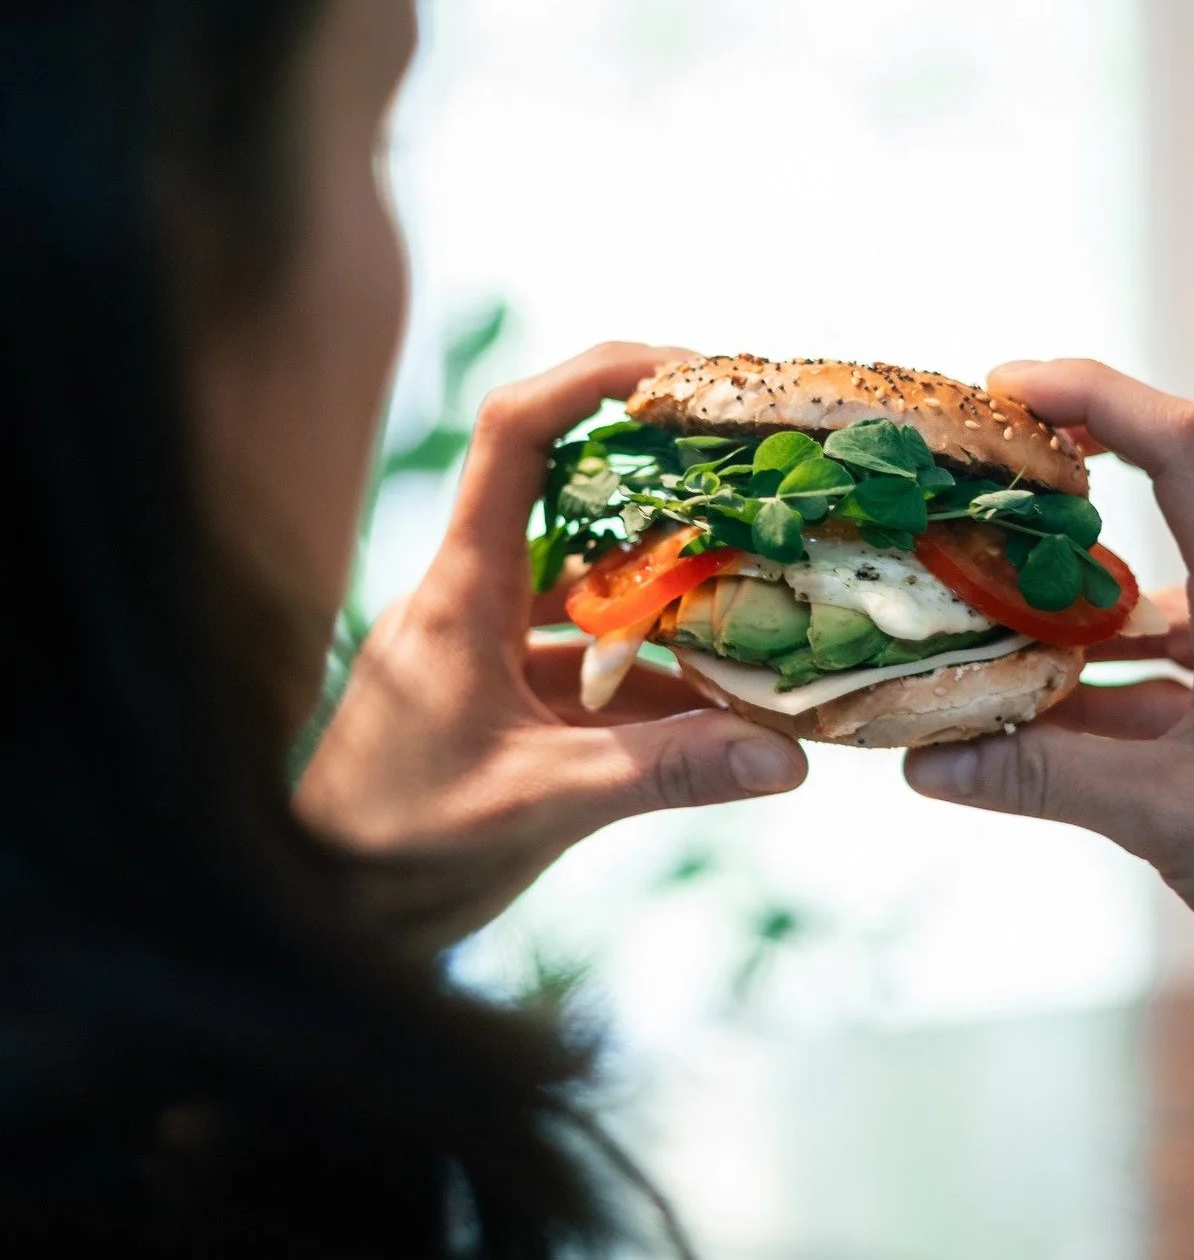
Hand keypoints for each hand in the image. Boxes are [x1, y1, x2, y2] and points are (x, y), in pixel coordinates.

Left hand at [294, 342, 806, 952]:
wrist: (323, 909)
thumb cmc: (392, 848)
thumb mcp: (535, 803)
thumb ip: (660, 775)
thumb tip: (784, 758)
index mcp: (462, 589)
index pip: (514, 436)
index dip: (591, 378)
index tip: (681, 370)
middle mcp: (474, 596)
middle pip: (569, 492)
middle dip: (663, 476)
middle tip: (758, 472)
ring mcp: (489, 645)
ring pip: (593, 585)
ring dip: (672, 587)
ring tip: (769, 586)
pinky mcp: (504, 696)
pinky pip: (592, 661)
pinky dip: (658, 673)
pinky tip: (728, 700)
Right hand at [904, 359, 1193, 1026]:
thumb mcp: (1170, 819)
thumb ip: (1042, 779)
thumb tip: (927, 760)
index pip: (1187, 448)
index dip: (1096, 394)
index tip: (1007, 388)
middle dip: (1115, 436)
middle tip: (1023, 450)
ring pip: (1189, 571)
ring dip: (1101, 575)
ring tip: (1002, 596)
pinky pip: (1186, 655)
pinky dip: (1115, 666)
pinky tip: (1049, 709)